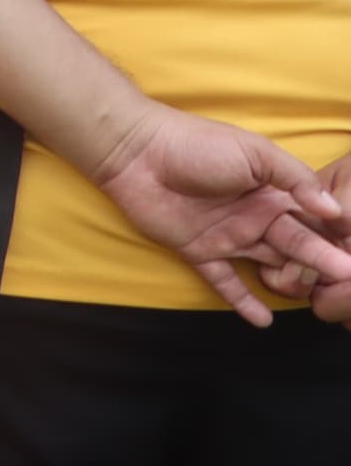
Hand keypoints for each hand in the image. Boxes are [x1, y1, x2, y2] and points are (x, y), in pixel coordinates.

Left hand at [86, 101, 350, 323]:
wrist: (136, 150)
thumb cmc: (198, 144)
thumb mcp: (255, 152)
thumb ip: (295, 178)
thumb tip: (334, 210)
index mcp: (274, 193)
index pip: (314, 220)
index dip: (336, 237)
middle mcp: (257, 217)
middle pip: (298, 247)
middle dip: (324, 263)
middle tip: (347, 280)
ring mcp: (229, 236)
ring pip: (270, 266)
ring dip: (293, 283)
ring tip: (316, 301)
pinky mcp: (199, 251)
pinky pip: (225, 282)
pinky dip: (243, 302)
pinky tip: (264, 321)